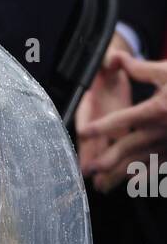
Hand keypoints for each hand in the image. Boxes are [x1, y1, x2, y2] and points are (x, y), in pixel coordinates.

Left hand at [76, 52, 166, 192]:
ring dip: (119, 174)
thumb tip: (117, 59)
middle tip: (86, 169)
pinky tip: (134, 184)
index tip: (84, 132)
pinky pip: (159, 168)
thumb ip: (141, 69)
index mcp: (156, 110)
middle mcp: (161, 130)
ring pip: (140, 162)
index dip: (101, 126)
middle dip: (105, 159)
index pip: (122, 119)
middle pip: (127, 147)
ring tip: (101, 183)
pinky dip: (146, 177)